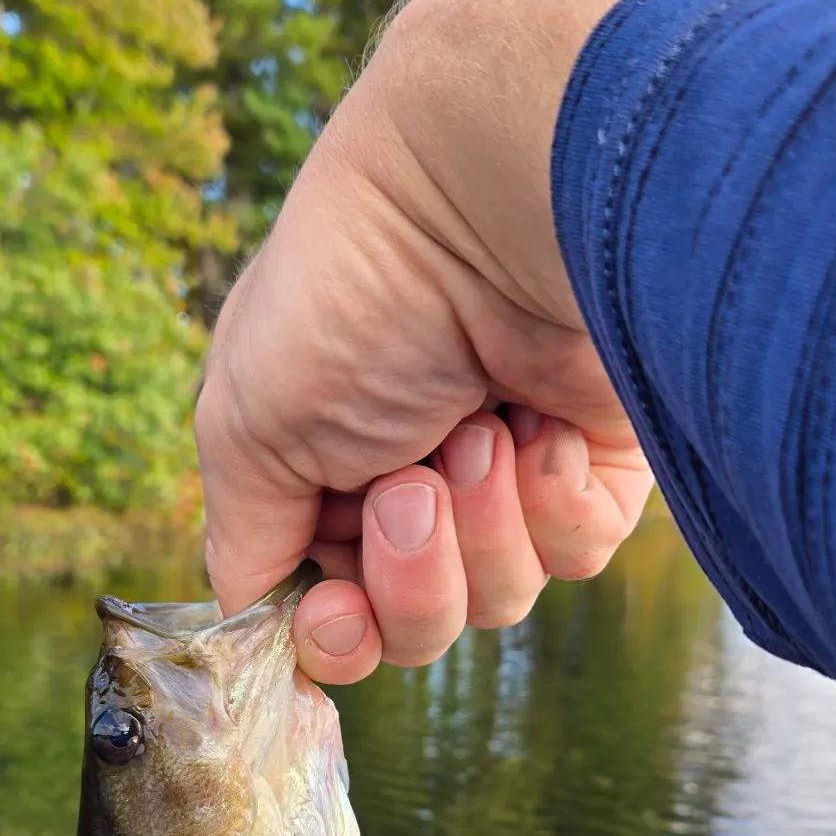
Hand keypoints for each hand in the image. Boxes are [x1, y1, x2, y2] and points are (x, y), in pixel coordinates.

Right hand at [194, 0, 659, 683]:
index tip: (334, 612)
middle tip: (412, 483)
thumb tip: (259, 623)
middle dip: (411, 574)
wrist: (478, 200)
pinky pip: (579, 556)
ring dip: (480, 526)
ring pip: (500, 601)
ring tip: (479, 428)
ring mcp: (509, 478)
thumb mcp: (245, 420)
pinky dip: (552, 503)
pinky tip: (538, 426)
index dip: (335, 635)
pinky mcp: (595, 465)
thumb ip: (241, 542)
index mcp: (326, 475)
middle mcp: (417, 484)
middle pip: (417, 626)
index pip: (333, 613)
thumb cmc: (343, 296)